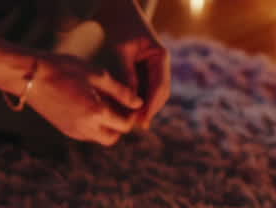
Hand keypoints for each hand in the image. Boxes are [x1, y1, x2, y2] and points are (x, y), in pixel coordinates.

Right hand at [27, 53, 142, 145]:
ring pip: (99, 138)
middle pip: (113, 138)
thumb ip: (121, 91)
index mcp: (96, 113)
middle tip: (119, 105)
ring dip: (106, 126)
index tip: (130, 101)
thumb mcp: (97, 75)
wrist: (30, 76)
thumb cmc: (64, 68)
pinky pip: (86, 134)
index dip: (132, 115)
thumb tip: (138, 103)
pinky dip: (93, 125)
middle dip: (119, 125)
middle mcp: (85, 128)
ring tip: (103, 102)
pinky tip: (89, 105)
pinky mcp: (64, 130)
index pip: (125, 125)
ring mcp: (73, 131)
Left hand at [105, 12, 170, 127]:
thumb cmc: (117, 26)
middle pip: (158, 95)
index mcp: (161, 57)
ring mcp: (152, 68)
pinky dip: (133, 100)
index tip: (140, 122)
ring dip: (140, 108)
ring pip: (150, 94)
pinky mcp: (142, 71)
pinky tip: (122, 111)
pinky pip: (140, 90)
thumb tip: (129, 102)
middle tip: (134, 127)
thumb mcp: (120, 50)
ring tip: (128, 123)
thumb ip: (126, 75)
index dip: (151, 107)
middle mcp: (160, 64)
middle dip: (147, 111)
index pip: (160, 87)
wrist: (115, 10)